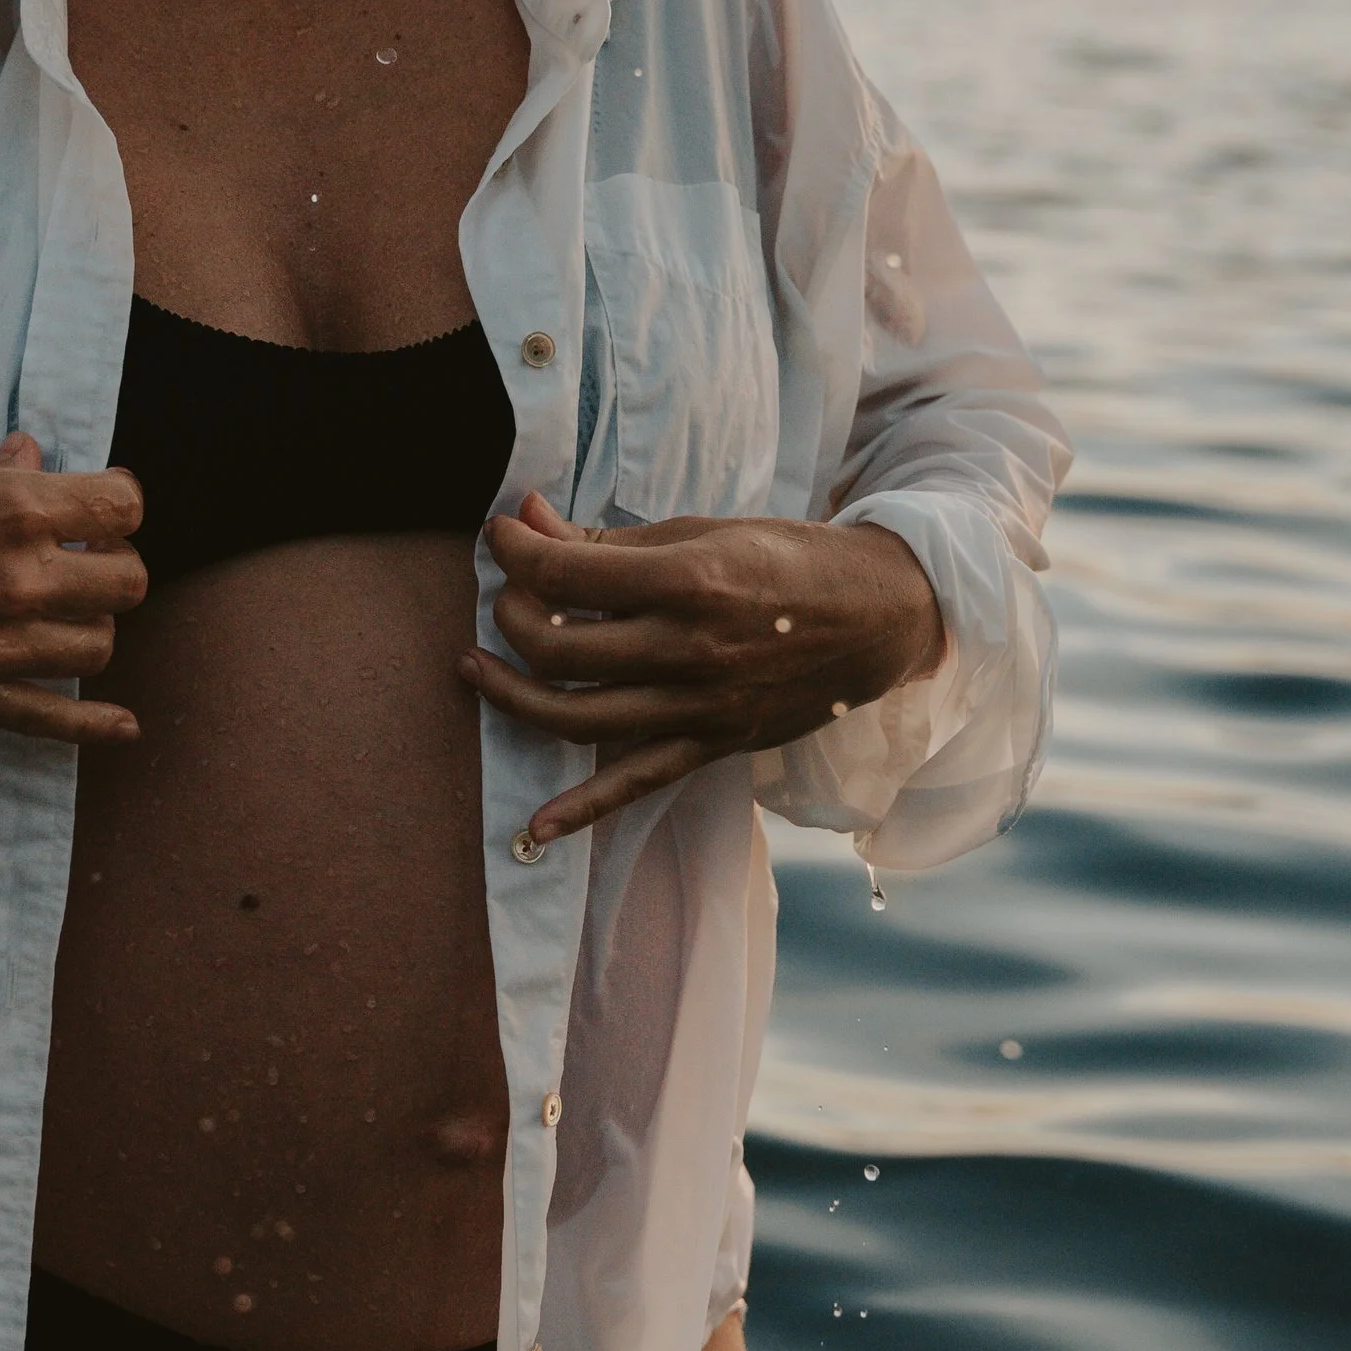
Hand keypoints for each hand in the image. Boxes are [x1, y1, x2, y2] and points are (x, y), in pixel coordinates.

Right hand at [0, 432, 147, 744]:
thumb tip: (33, 459)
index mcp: (12, 512)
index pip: (121, 507)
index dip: (118, 502)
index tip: (102, 504)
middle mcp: (20, 582)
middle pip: (125, 583)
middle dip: (109, 564)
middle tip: (79, 556)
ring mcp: (0, 646)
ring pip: (98, 646)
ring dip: (89, 625)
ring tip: (62, 611)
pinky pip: (53, 720)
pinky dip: (94, 724)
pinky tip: (124, 725)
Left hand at [460, 493, 946, 846]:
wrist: (874, 618)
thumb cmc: (788, 563)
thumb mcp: (705, 532)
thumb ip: (611, 539)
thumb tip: (530, 520)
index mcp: (689, 582)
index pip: (566, 573)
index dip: (515, 551)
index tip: (501, 535)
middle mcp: (687, 651)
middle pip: (557, 649)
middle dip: (511, 615)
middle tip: (506, 595)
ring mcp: (696, 708)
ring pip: (575, 717)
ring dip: (509, 696)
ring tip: (476, 669)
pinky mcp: (708, 746)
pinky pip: (633, 785)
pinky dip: (580, 812)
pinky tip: (533, 830)